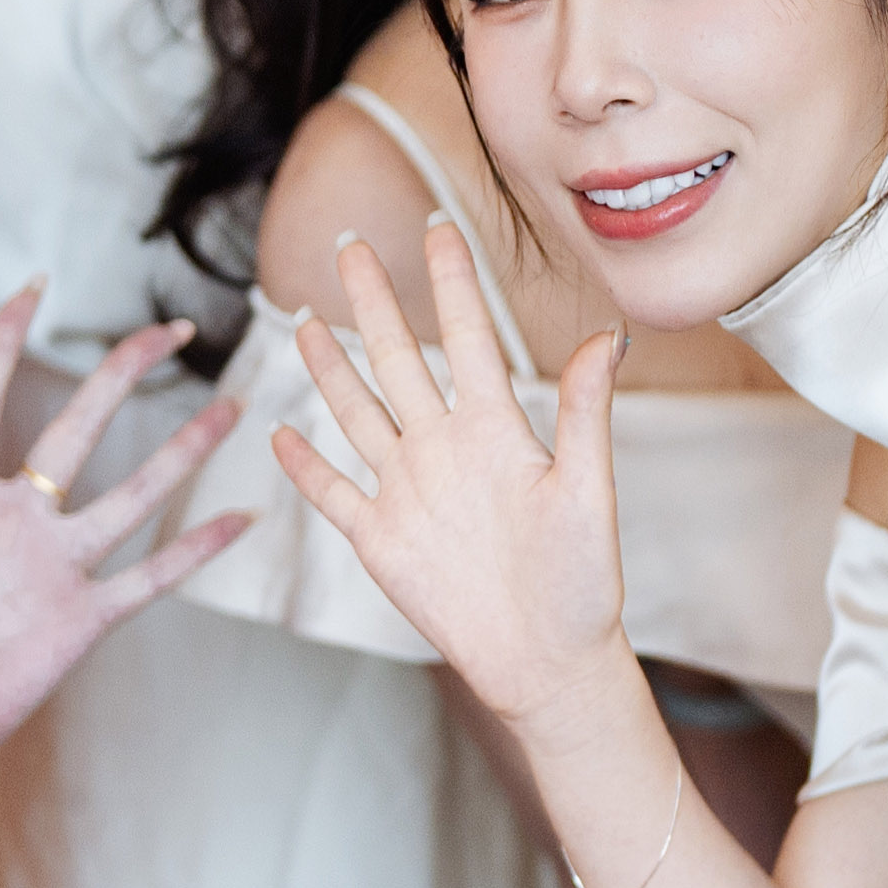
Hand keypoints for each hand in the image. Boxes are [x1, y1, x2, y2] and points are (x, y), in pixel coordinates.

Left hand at [0, 294, 246, 817]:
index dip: (4, 342)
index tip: (36, 286)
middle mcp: (15, 521)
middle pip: (80, 428)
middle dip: (124, 374)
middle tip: (172, 329)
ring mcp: (54, 568)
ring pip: (132, 495)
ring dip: (181, 451)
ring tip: (235, 405)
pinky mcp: (81, 619)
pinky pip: (148, 578)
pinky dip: (193, 550)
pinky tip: (239, 515)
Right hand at [278, 220, 629, 720]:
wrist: (547, 660)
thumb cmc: (581, 581)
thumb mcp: (589, 490)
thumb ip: (587, 412)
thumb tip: (608, 335)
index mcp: (497, 431)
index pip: (467, 338)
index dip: (452, 284)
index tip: (439, 227)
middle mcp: (445, 449)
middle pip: (397, 359)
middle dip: (373, 303)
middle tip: (350, 245)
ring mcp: (407, 491)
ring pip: (357, 413)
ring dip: (330, 369)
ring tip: (306, 319)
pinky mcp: (380, 539)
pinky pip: (333, 494)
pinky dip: (305, 467)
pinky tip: (279, 436)